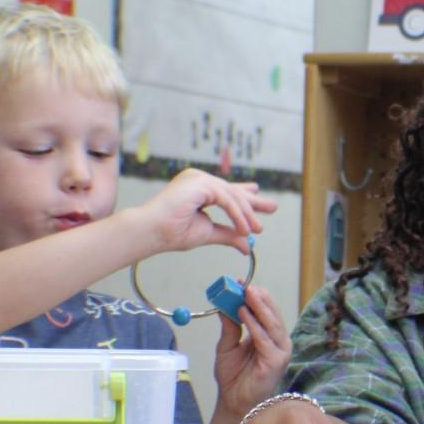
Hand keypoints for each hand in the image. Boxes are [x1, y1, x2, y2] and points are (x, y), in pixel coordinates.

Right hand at [147, 169, 276, 254]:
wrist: (151, 233)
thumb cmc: (172, 233)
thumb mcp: (208, 233)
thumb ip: (228, 234)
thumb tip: (247, 245)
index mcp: (197, 188)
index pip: (226, 191)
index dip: (245, 196)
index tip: (260, 202)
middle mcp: (198, 179)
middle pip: (232, 190)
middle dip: (253, 202)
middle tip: (272, 208)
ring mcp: (198, 178)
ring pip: (231, 196)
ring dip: (246, 214)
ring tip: (256, 230)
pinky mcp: (199, 183)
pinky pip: (226, 199)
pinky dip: (237, 215)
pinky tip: (245, 229)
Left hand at [213, 285, 290, 419]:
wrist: (232, 402)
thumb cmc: (233, 376)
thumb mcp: (227, 346)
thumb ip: (230, 326)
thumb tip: (225, 304)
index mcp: (270, 337)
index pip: (267, 311)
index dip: (256, 296)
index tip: (240, 282)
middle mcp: (279, 342)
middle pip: (272, 314)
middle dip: (259, 298)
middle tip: (245, 284)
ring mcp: (280, 352)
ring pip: (272, 324)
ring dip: (259, 307)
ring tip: (246, 293)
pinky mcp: (276, 363)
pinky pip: (265, 340)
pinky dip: (255, 325)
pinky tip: (244, 313)